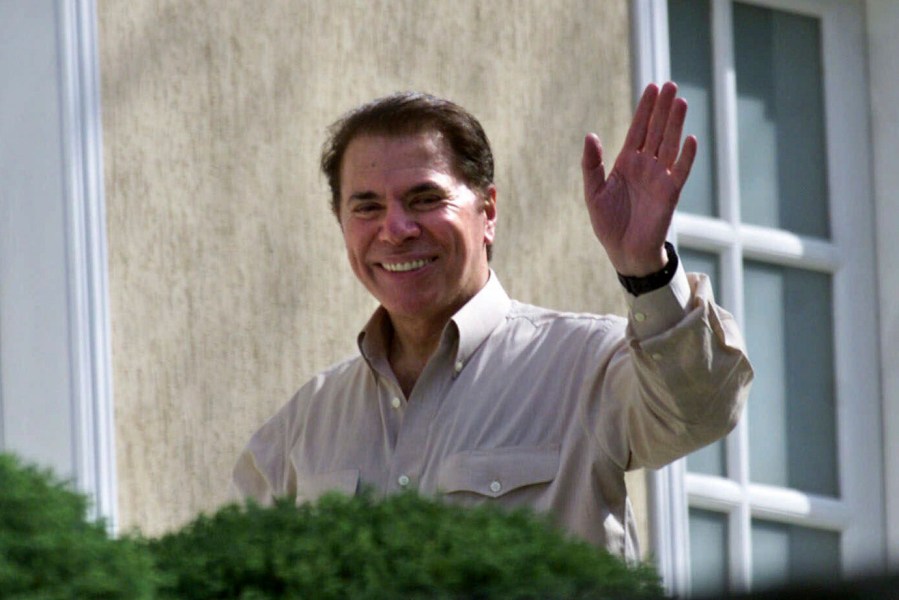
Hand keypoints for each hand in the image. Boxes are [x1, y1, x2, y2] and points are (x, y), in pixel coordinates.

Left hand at [581, 82, 695, 275]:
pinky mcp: (670, 194)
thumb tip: (591, 136)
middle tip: (670, 84)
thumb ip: (591, 165)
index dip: (645, 109)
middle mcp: (645, 166)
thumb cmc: (608, 224)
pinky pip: (680, 172)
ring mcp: (659, 178)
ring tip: (680, 101)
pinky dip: (685, 156)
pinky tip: (690, 139)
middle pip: (656, 131)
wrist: (624, 252)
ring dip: (675, 124)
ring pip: (669, 145)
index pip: (638, 130)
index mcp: (626, 163)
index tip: (652, 87)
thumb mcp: (593, 192)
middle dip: (662, 109)